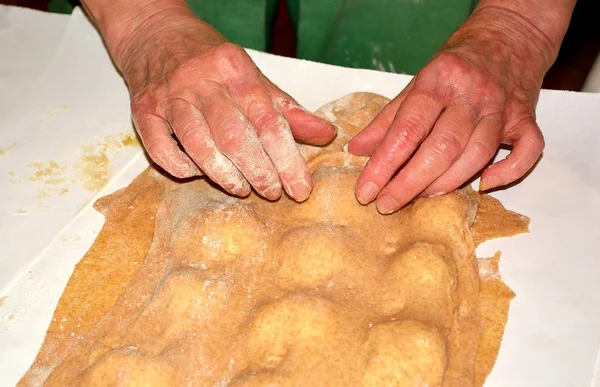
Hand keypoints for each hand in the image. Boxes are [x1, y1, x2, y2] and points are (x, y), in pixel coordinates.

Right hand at [115, 12, 335, 201]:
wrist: (155, 33)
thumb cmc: (209, 59)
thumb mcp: (252, 76)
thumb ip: (286, 108)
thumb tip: (325, 134)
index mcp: (235, 68)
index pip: (268, 121)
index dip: (287, 159)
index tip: (300, 187)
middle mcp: (201, 80)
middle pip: (235, 136)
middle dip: (259, 172)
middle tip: (272, 193)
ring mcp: (169, 95)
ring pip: (199, 145)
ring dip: (223, 175)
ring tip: (241, 188)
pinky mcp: (143, 109)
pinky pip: (161, 149)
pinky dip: (182, 167)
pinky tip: (198, 173)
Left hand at [347, 7, 553, 213]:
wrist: (510, 34)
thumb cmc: (457, 63)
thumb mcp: (417, 82)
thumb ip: (388, 119)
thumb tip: (357, 150)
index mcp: (439, 80)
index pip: (407, 128)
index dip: (384, 163)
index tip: (366, 191)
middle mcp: (472, 94)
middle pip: (441, 146)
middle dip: (410, 182)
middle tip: (387, 204)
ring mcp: (502, 107)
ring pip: (477, 154)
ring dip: (447, 183)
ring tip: (421, 197)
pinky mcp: (526, 118)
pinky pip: (528, 150)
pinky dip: (508, 172)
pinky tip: (484, 185)